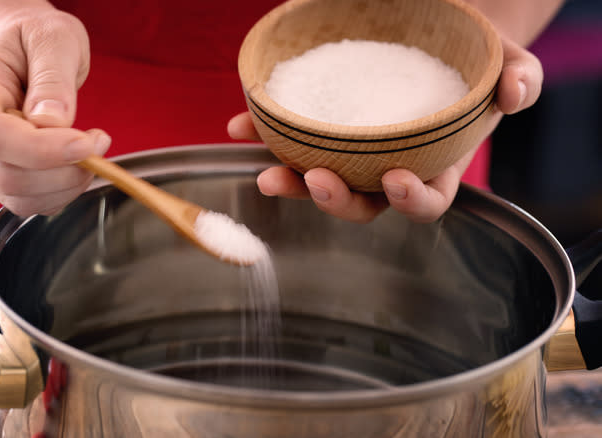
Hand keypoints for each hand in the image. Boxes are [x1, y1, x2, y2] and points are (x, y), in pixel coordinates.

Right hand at [0, 5, 110, 215]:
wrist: (23, 48)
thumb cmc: (35, 38)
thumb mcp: (53, 38)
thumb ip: (52, 78)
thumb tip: (53, 122)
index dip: (40, 150)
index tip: (86, 143)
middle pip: (7, 176)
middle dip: (64, 170)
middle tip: (98, 141)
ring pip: (19, 198)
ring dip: (67, 185)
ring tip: (91, 151)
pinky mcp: (5, 176)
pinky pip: (31, 204)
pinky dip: (62, 193)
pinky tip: (77, 164)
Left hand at [228, 34, 542, 222]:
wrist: (443, 37)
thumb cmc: (479, 60)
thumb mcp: (509, 63)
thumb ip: (520, 79)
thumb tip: (514, 93)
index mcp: (436, 164)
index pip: (425, 202)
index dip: (410, 201)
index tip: (393, 181)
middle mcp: (390, 168)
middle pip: (362, 203)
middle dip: (337, 200)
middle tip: (315, 179)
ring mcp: (354, 153)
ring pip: (321, 182)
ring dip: (291, 182)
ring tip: (265, 170)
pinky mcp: (325, 131)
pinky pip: (294, 142)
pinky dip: (264, 136)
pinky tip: (240, 126)